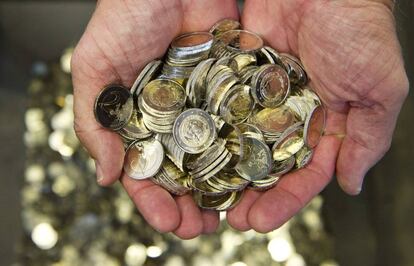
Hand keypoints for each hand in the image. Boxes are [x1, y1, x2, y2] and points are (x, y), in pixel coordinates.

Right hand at [71, 0, 238, 238]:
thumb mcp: (94, 68)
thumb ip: (95, 122)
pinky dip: (248, 151)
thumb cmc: (124, 16)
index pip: (145, 173)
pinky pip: (241, 125)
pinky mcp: (232, 90)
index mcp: (140, 123)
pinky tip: (255, 173)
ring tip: (232, 213)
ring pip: (216, 158)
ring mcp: (205, 108)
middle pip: (184, 174)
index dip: (154, 202)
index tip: (167, 222)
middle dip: (192, 205)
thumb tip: (107, 176)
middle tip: (202, 228)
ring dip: (223, 189)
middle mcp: (174, 121)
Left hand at [227, 0, 408, 231]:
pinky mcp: (239, 77)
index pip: (304, 174)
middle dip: (250, 194)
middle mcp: (290, 117)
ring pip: (241, 142)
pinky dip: (210, 129)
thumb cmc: (359, 31)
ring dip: (225, 170)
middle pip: (267, 166)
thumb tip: (350, 183)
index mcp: (324, 126)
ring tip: (206, 195)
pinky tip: (194, 151)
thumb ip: (367, 138)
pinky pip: (223, 107)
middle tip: (230, 218)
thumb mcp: (379, 89)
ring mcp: (262, 99)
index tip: (260, 220)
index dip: (284, 200)